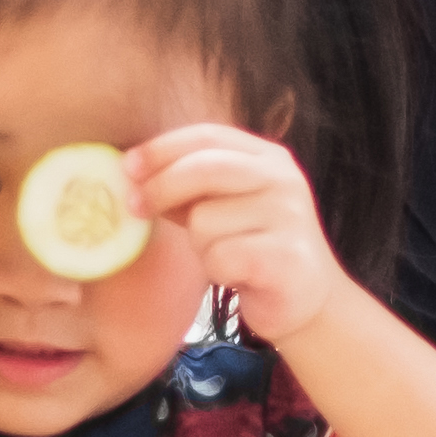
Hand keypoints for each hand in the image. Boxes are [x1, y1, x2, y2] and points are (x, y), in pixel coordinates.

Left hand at [130, 124, 354, 342]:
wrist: (308, 300)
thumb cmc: (254, 247)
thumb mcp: (224, 206)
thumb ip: (188, 187)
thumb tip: (131, 175)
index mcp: (268, 157)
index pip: (208, 136)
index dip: (162, 148)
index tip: (127, 166)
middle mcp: (283, 179)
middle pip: (203, 168)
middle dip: (161, 188)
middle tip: (135, 208)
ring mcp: (289, 217)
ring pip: (204, 220)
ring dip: (199, 245)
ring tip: (224, 255)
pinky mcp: (285, 256)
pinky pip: (219, 256)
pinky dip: (216, 270)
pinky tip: (237, 276)